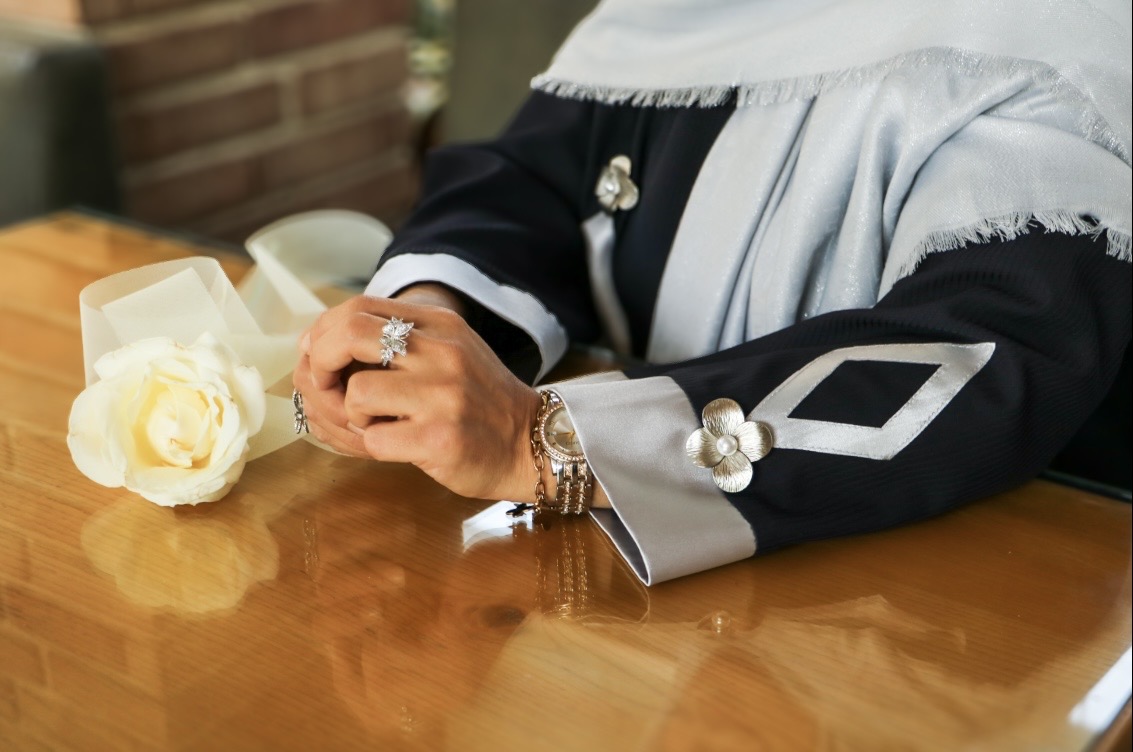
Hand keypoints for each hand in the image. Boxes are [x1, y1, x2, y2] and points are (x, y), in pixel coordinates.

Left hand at [295, 293, 542, 501]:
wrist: (531, 443)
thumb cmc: (477, 402)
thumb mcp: (447, 352)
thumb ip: (393, 341)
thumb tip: (314, 344)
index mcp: (439, 324)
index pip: (358, 308)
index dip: (324, 333)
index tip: (317, 357)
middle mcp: (442, 352)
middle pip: (348, 336)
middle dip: (320, 364)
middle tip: (325, 388)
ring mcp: (443, 395)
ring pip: (356, 393)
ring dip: (352, 416)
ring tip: (376, 424)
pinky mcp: (440, 438)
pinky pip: (374, 439)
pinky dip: (373, 447)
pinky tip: (397, 446)